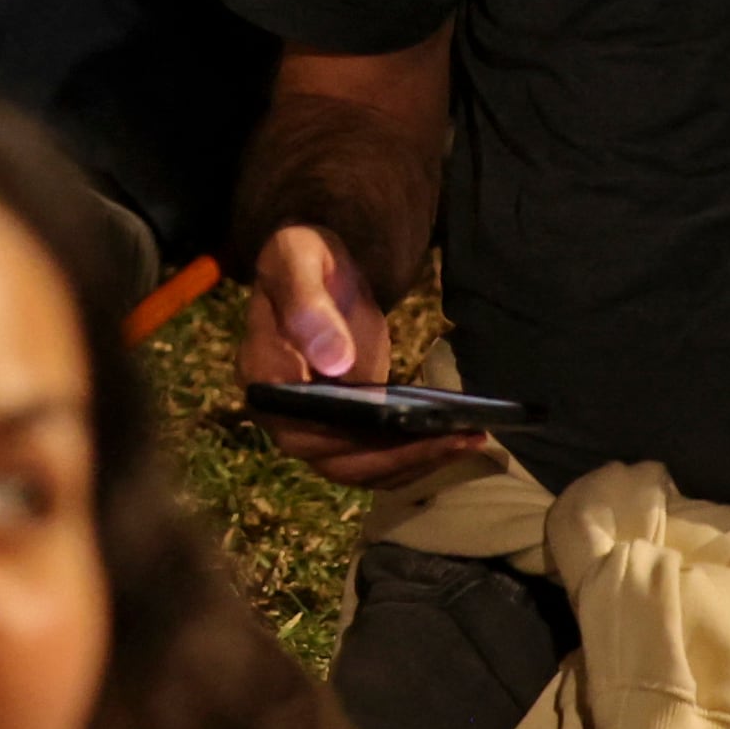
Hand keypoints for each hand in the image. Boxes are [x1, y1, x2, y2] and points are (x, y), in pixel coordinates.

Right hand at [239, 225, 482, 486]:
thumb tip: (334, 365)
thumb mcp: (298, 261)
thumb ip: (309, 307)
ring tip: (467, 440)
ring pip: (363, 469)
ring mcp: (316, 426)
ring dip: (414, 463)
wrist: (317, 269)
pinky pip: (378, 459)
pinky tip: (456, 438)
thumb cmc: (301, 259)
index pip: (299, 428)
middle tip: (454, 438)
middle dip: (398, 457)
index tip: (399, 426)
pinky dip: (416, 457)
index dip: (347, 439)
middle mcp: (283, 414)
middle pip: (337, 462)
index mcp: (263, 376)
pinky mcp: (348, 426)